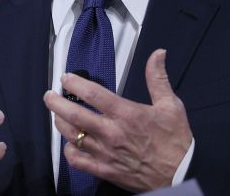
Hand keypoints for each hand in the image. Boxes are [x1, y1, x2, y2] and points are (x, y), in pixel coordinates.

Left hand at [43, 49, 191, 191]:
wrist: (179, 175)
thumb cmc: (175, 142)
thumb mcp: (171, 105)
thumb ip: (158, 78)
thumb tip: (158, 55)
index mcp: (127, 114)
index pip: (93, 94)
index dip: (75, 83)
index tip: (67, 78)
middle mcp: (112, 133)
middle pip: (74, 115)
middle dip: (56, 102)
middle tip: (49, 95)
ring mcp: (106, 153)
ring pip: (72, 136)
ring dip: (60, 123)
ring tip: (56, 114)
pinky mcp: (105, 170)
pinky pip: (77, 161)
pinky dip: (69, 151)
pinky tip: (70, 143)